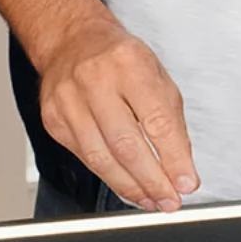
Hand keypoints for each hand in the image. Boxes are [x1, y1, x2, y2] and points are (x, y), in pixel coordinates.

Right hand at [32, 13, 198, 211]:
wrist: (72, 42)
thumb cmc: (119, 59)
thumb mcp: (156, 76)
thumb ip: (170, 120)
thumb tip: (180, 166)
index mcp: (129, 63)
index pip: (157, 120)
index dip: (174, 158)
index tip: (186, 182)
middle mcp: (95, 80)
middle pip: (126, 144)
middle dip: (152, 180)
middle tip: (170, 199)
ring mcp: (69, 101)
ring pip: (102, 158)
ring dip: (131, 186)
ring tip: (151, 200)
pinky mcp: (53, 119)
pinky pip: (84, 158)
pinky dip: (109, 177)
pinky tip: (127, 185)